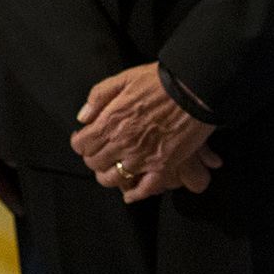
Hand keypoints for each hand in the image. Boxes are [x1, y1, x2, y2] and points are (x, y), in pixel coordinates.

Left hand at [69, 63, 218, 202]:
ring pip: (113, 179)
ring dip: (108, 175)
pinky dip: (134, 194)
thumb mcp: (122, 79)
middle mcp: (123, 143)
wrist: (193, 90)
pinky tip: (129, 194)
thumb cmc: (159, 83)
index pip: (82, 144)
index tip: (84, 139)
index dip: (80, 142)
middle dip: (92, 158)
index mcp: (110, 121)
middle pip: (95, 163)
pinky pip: (144, 188)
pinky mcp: (163, 167)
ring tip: (111, 168)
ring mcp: (142, 158)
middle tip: (98, 152)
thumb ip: (98, 98)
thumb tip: (83, 117)